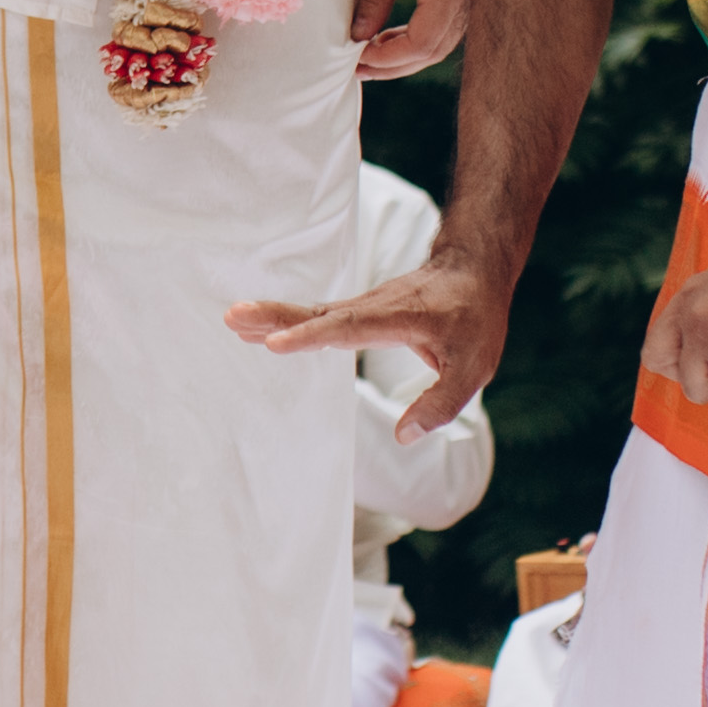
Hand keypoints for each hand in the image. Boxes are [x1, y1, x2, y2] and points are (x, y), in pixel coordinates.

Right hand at [231, 245, 509, 436]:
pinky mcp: (358, 313)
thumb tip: (404, 436)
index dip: (310, 336)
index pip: (347, 328)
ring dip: (272, 316)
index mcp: (396, 319)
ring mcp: (362, 308)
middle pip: (316, 313)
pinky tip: (263, 330)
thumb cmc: (475, 316)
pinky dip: (287, 321)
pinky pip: (317, 316)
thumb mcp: (473, 367)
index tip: (275, 343)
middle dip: (274, 316)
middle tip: (232, 316)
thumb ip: (441, 404)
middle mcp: (371, 309)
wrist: (472, 270)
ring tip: (233, 320)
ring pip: (312, 313)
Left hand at [356, 0, 473, 78]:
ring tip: (369, 53)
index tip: (356, 57)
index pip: (421, 44)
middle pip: (433, 50)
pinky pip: (445, 24)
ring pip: (440, 41)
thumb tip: (357, 36)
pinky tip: (390, 32)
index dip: (387, 58)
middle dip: (394, 64)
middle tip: (357, 67)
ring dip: (406, 52)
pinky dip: (418, 36)